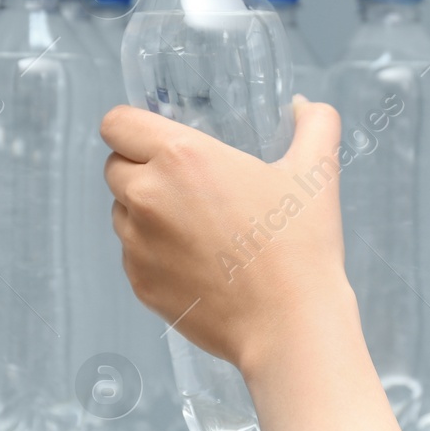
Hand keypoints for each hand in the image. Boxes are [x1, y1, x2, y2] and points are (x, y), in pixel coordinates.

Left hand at [101, 98, 351, 376]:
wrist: (288, 324)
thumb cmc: (300, 247)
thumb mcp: (315, 173)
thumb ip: (314, 125)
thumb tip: (304, 106)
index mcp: (180, 158)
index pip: (116, 123)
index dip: (132, 125)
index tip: (157, 137)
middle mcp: (147, 196)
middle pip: (114, 166)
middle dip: (140, 168)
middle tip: (186, 184)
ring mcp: (137, 244)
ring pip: (120, 212)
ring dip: (143, 211)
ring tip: (194, 226)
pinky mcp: (139, 283)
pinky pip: (132, 253)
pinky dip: (153, 252)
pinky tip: (196, 262)